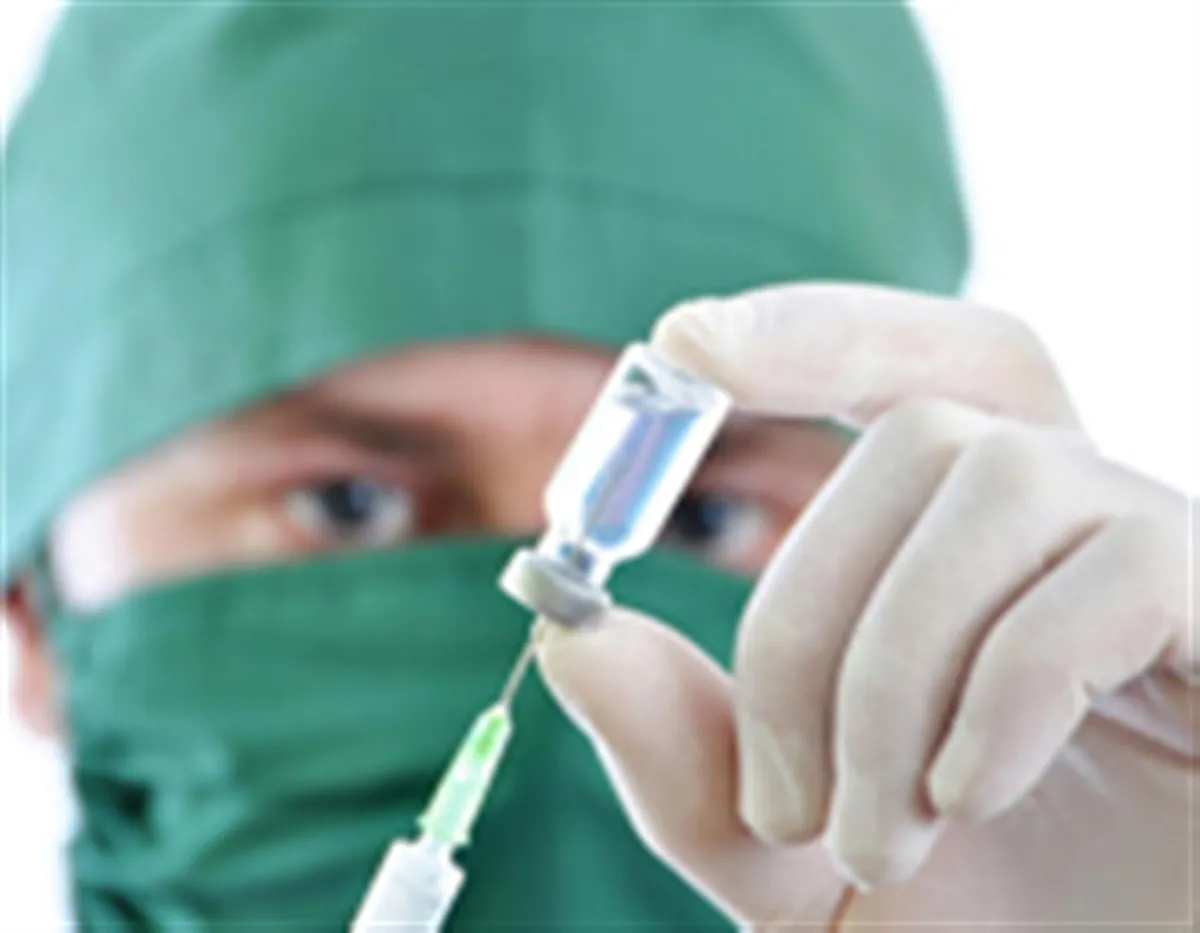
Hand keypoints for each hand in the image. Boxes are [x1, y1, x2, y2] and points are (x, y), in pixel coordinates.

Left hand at [536, 284, 1196, 929]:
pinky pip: (1119, 564)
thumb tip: (568, 638)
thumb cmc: (984, 932)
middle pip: (916, 436)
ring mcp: (1172, 554)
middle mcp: (1081, 521)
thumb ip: (689, 760)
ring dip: (893, 672)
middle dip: (804, 617)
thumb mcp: (795, 859)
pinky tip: (975, 794)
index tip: (679, 344)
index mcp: (979, 553)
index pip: (915, 371)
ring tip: (882, 836)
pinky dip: (1008, 683)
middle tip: (787, 804)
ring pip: (996, 479)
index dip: (811, 331)